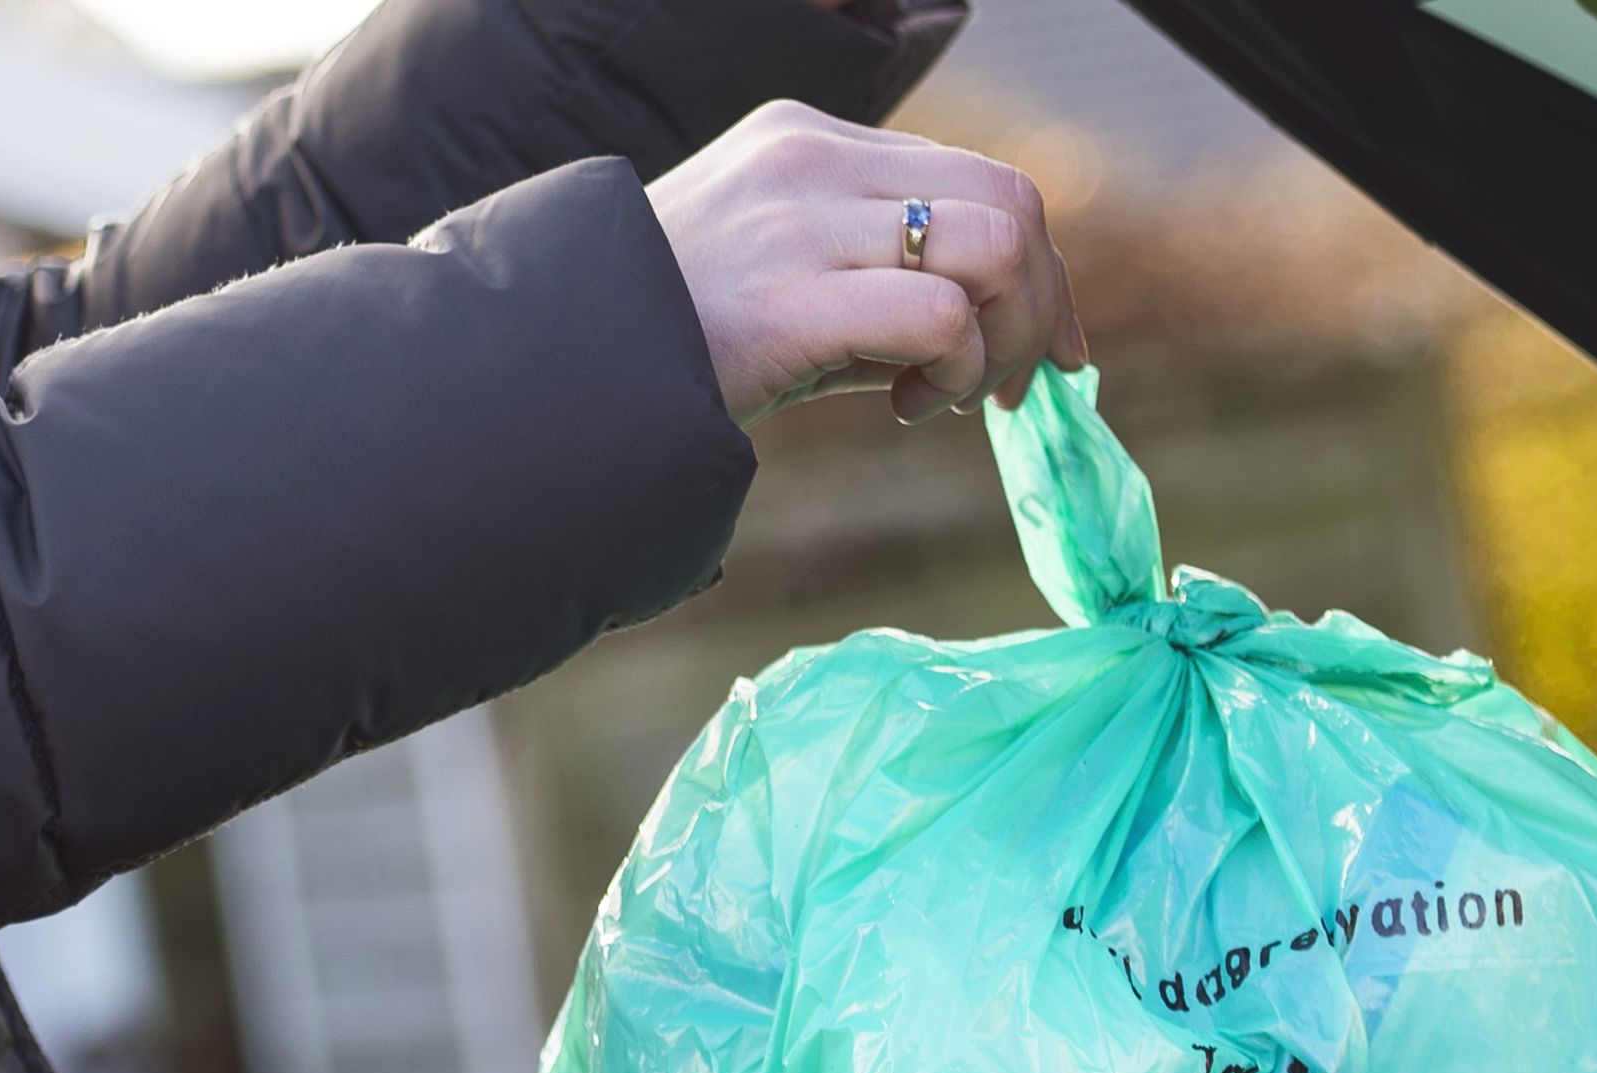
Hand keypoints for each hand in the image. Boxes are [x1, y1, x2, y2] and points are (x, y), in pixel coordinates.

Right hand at [646, 101, 1089, 426]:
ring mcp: (801, 221)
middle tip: (1006, 386)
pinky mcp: (789, 297)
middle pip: (1012, 201)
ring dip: (1003, 338)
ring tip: (945, 394)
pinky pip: (942, 313)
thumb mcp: (787, 281)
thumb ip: (883, 285)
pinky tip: (907, 408)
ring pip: (996, 246)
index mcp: (811, 141)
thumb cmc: (670, 339)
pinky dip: (956, 371)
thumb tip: (1004, 337)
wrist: (552, 373)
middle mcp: (813, 159)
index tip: (1045, 348)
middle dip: (1040, 304)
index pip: (981, 178)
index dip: (1039, 269)